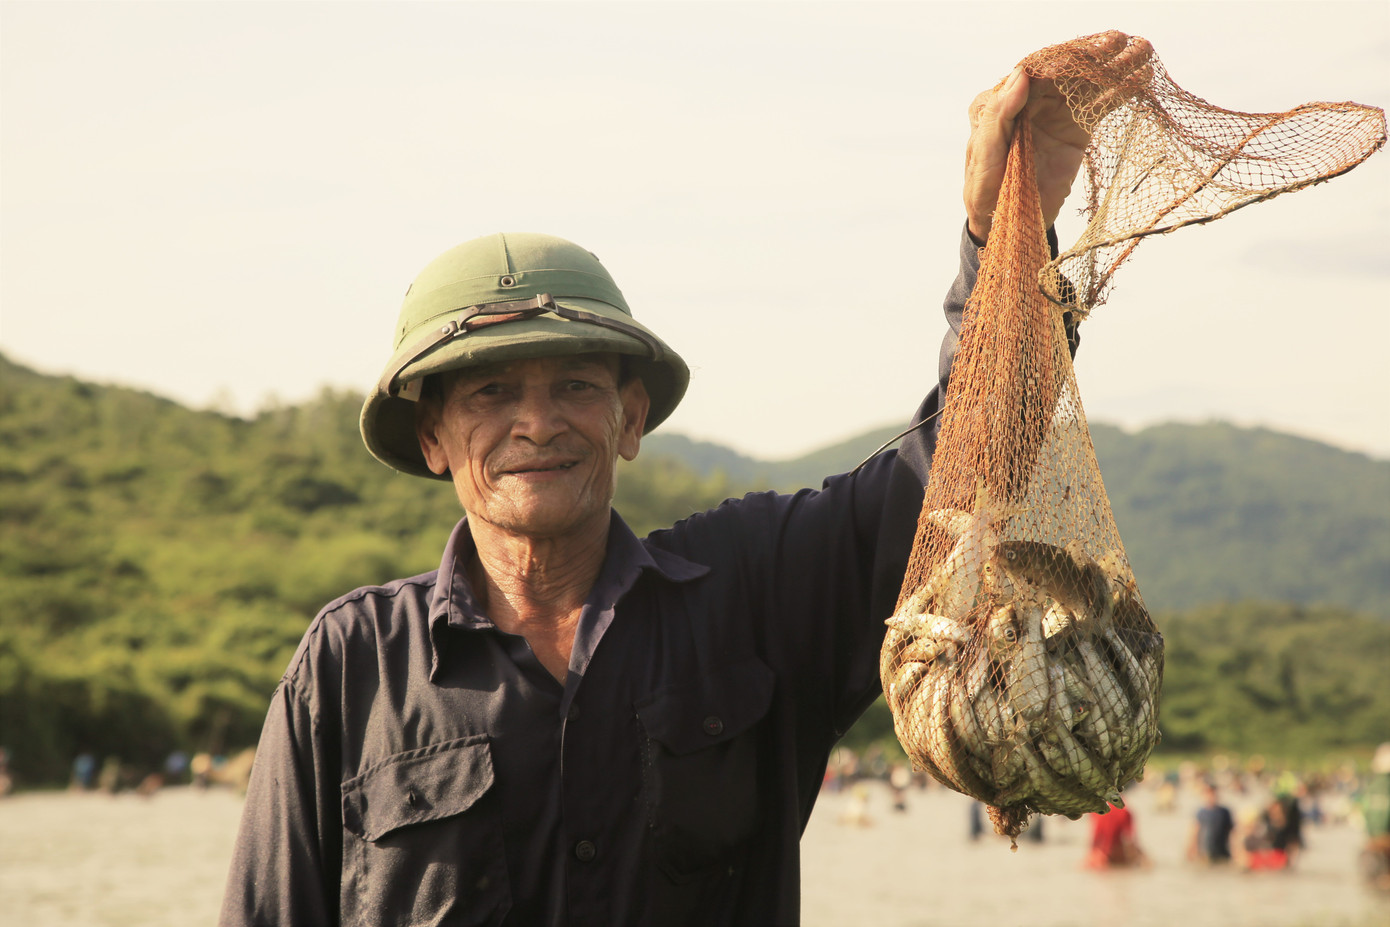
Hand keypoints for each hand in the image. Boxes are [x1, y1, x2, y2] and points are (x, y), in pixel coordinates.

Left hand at [963, 31, 1152, 241]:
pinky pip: (1099, 107)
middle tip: (1116, 43)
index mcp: (1000, 102)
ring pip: (1084, 84)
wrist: (1005, 222)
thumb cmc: (986, 190)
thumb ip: (998, 116)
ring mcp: (1055, 114)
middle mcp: (1029, 101)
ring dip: (1112, 68)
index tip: (1077, 59)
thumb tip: (1021, 75)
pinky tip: (1140, 78)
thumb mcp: (984, 155)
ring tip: (1138, 50)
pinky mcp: (1076, 130)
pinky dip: (1119, 93)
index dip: (1056, 61)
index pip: (1031, 72)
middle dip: (1091, 56)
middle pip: (1063, 71)